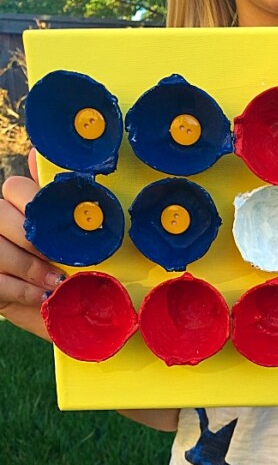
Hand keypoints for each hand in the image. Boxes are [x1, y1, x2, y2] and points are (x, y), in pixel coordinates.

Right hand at [0, 149, 63, 339]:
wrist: (79, 309)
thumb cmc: (82, 269)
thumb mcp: (83, 239)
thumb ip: (62, 202)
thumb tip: (39, 155)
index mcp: (25, 208)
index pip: (15, 187)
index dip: (33, 202)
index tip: (57, 222)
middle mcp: (2, 224)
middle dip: (31, 239)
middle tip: (57, 256)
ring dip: (29, 268)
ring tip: (57, 281)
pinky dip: (22, 290)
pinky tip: (42, 296)